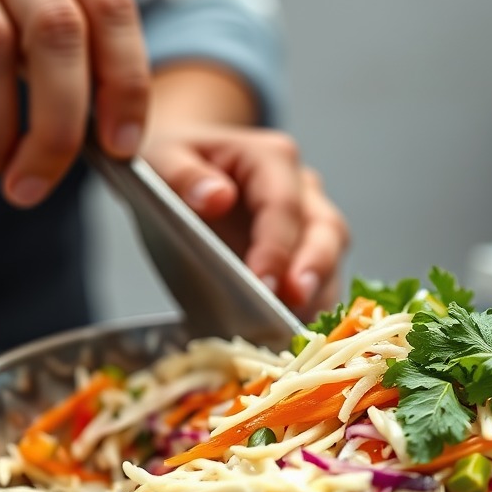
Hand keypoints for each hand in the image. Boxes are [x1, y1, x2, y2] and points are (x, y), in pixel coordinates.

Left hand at [142, 126, 348, 319]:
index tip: (260, 281)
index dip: (276, 246)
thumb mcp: (160, 158)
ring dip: (317, 295)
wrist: (182, 174)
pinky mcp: (304, 255)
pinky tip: (286, 334)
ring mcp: (309, 222)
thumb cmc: (174, 164)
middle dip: (314, 270)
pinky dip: (308, 309)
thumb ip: (181, 174)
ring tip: (295, 328)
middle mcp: (301, 189)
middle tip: (293, 303)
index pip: (283, 204)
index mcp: (270, 159)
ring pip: (331, 257)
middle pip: (326, 230)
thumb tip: (215, 197)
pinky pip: (319, 283)